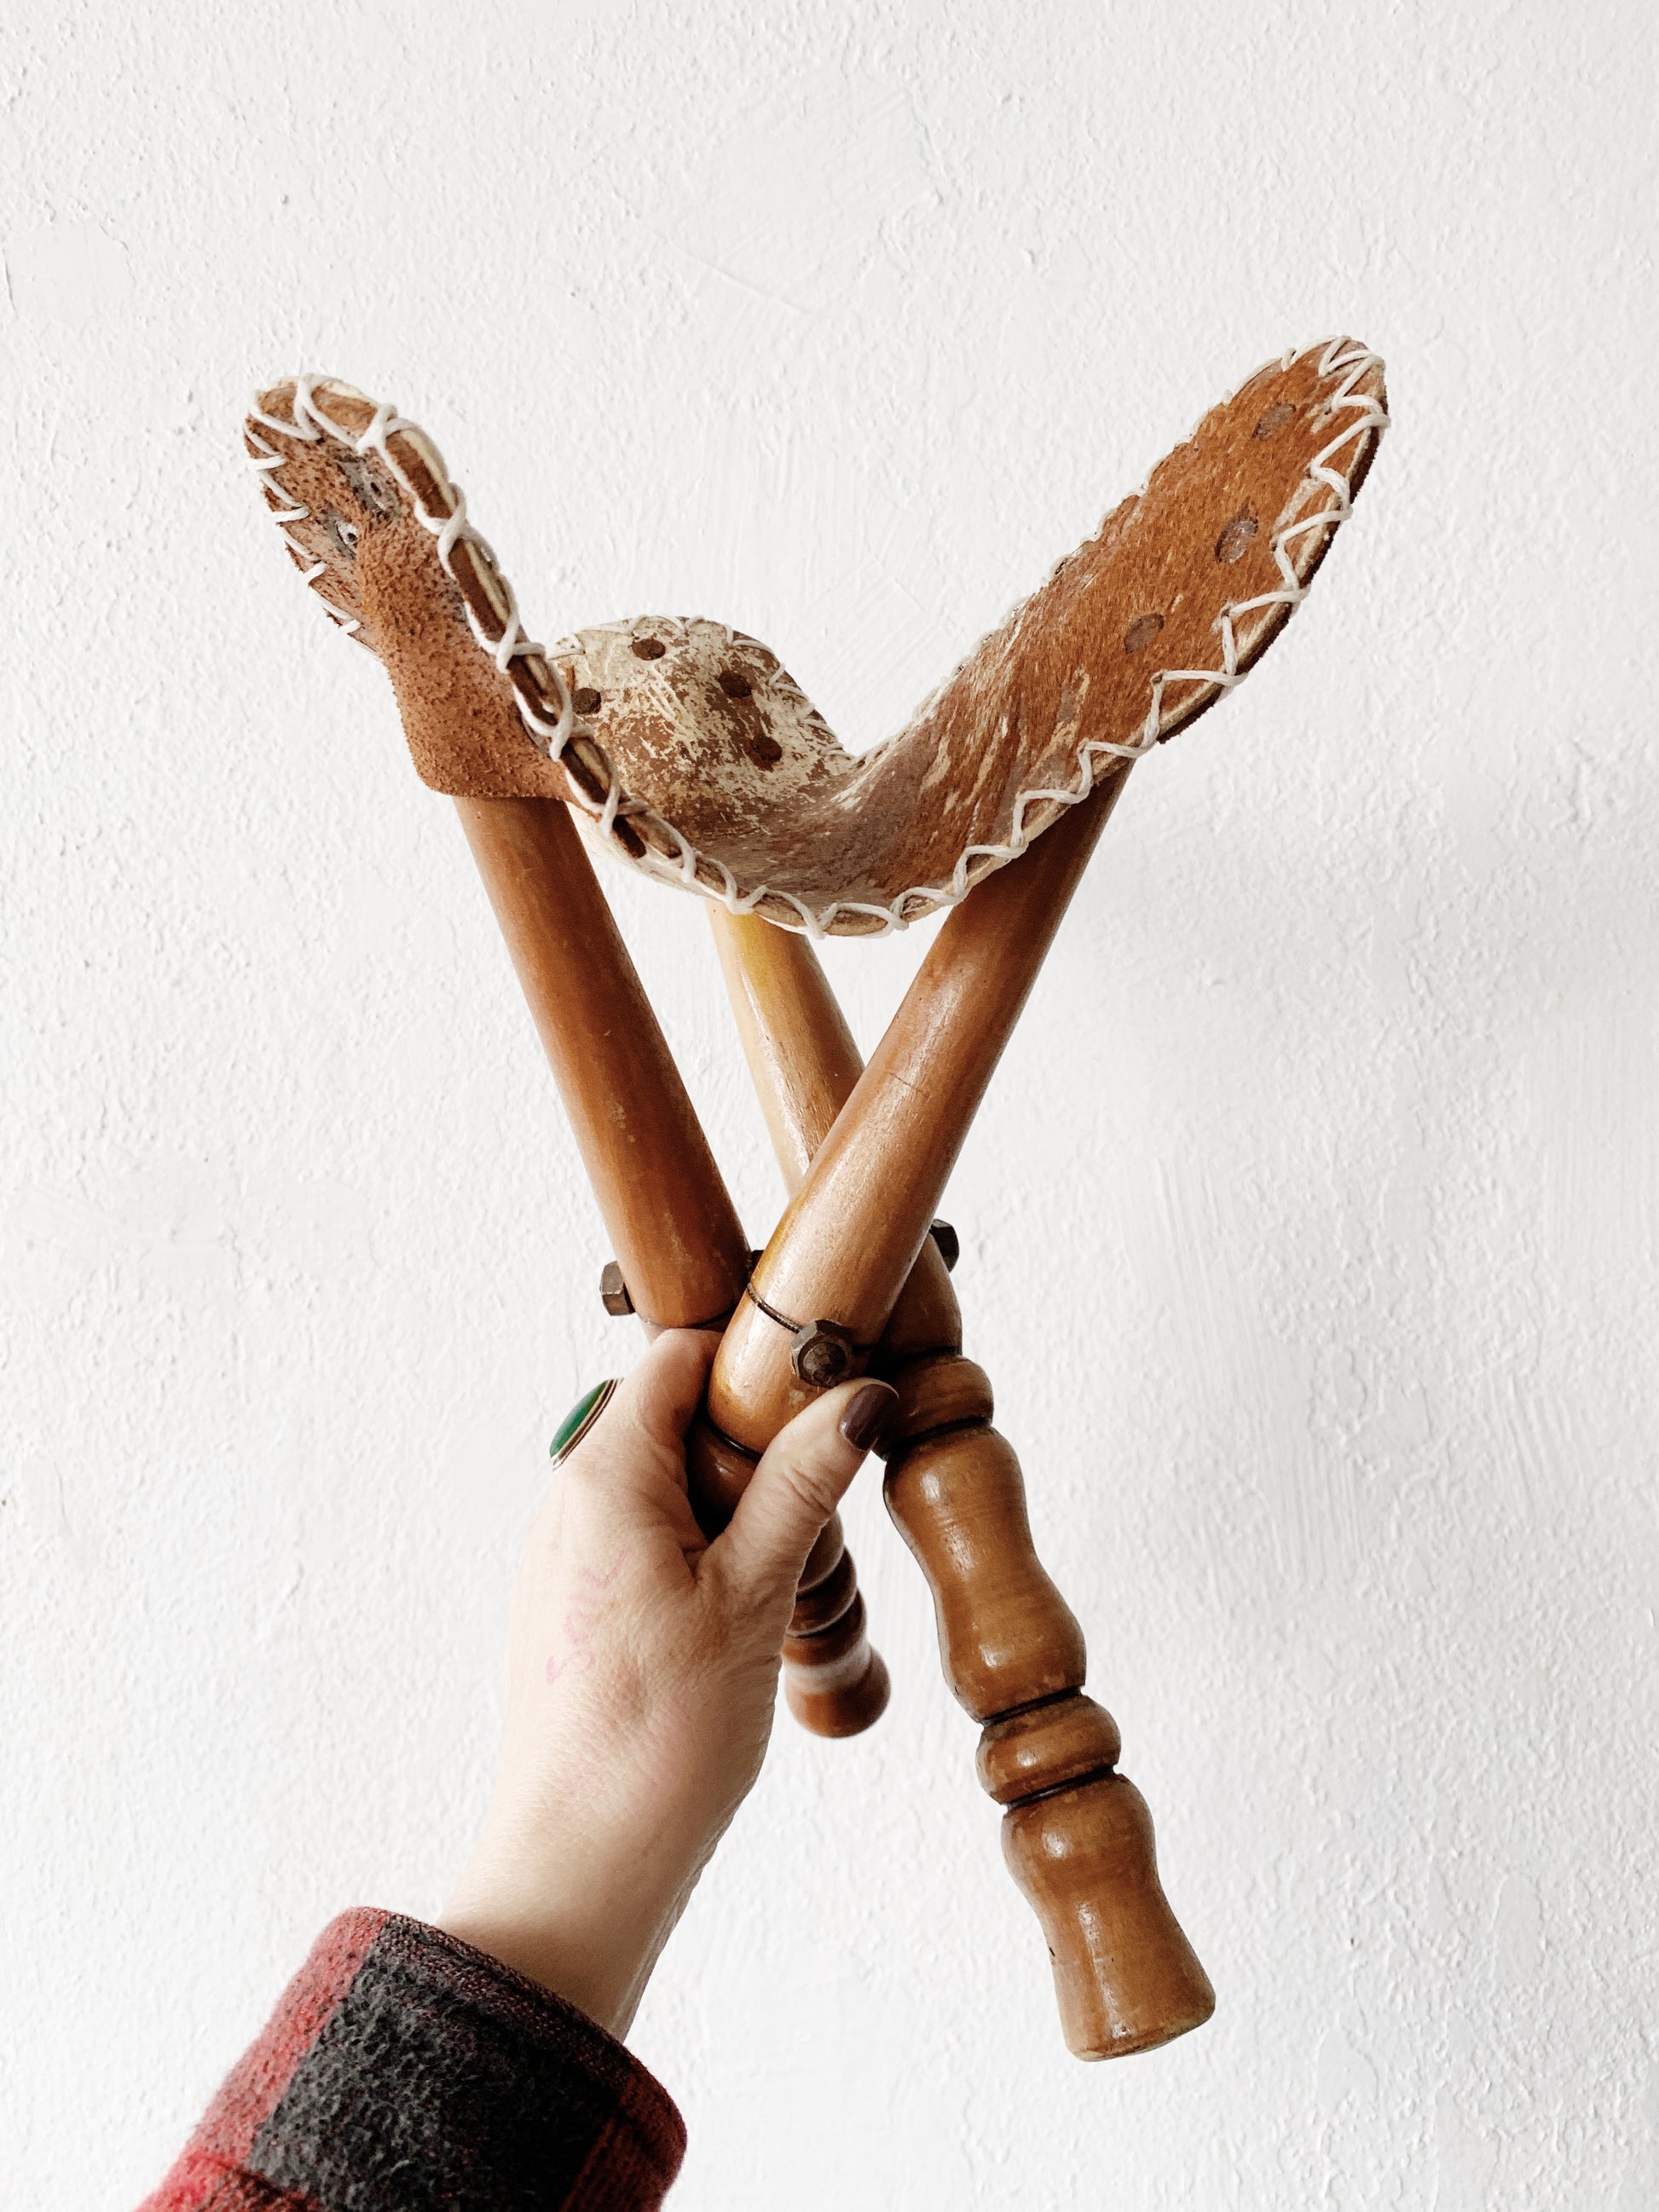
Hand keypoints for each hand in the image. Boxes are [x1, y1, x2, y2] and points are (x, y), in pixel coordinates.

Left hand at [437, 1329, 896, 2036]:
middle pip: (677, 1418)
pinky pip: (650, 1541)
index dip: (756, 1362)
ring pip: (670, 1485)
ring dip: (736, 1513)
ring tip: (775, 1588)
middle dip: (754, 1451)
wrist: (580, 1865)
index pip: (680, 1355)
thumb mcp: (752, 1592)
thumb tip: (855, 1396)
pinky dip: (705, 1559)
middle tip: (811, 1519)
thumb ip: (801, 1484)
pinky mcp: (578, 1607)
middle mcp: (569, 1499)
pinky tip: (737, 1626)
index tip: (824, 1396)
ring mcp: (568, 1556)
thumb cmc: (659, 1736)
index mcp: (602, 1472)